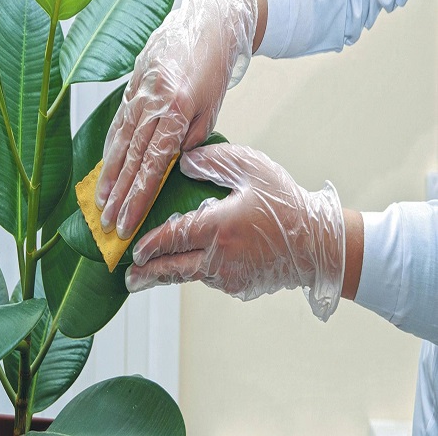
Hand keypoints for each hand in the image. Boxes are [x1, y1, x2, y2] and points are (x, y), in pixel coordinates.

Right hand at [95, 0, 257, 238]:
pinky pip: (118, 121)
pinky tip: (104, 164)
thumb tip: (171, 163)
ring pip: (119, 141)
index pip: (153, 164)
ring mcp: (138, 93)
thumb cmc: (214, 66)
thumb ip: (192, 137)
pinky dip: (110, 146)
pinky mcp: (130, 85)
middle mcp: (152, 103)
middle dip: (119, 193)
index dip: (137, 196)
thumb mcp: (212, 105)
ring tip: (99, 200)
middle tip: (107, 221)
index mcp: (177, 110)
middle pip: (131, 158)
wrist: (206, 22)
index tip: (127, 221)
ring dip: (108, 174)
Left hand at [125, 143, 345, 321]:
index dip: (150, 245)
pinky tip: (197, 264)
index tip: (134, 251)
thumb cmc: (286, 202)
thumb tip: (183, 163)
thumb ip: (214, 161)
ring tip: (153, 273)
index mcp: (219, 227)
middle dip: (148, 274)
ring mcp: (231, 277)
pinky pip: (213, 279)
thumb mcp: (251, 168)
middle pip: (174, 269)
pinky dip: (199, 272)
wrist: (320, 243)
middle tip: (129, 278)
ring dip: (171, 274)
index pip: (173, 238)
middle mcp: (220, 258)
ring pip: (192, 276)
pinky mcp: (242, 287)